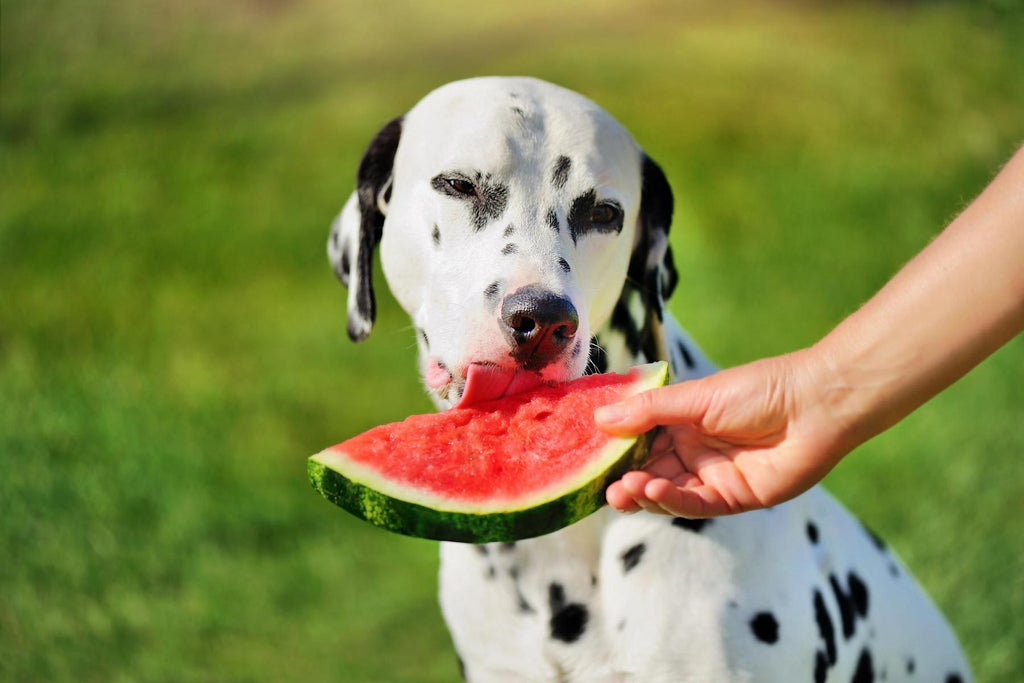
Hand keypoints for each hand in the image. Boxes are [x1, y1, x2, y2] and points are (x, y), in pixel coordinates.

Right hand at [595, 350, 849, 517]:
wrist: (815, 405)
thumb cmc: (758, 389)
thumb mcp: (695, 396)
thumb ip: (648, 411)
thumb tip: (600, 417)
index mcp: (683, 423)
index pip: (639, 442)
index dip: (615, 452)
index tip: (588, 459)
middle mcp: (694, 451)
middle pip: (649, 472)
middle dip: (624, 481)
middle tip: (603, 488)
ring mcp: (713, 477)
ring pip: (668, 493)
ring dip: (643, 493)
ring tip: (624, 489)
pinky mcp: (734, 498)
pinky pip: (695, 504)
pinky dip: (671, 500)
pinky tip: (652, 491)